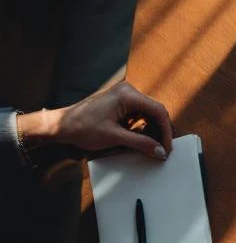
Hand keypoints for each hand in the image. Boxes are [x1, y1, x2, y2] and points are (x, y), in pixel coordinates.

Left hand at [18, 81, 172, 158]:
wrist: (62, 125)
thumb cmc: (83, 128)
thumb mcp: (115, 137)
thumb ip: (141, 143)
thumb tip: (160, 151)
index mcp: (127, 95)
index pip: (158, 111)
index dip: (166, 131)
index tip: (167, 148)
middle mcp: (128, 91)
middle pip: (156, 111)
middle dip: (161, 131)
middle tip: (163, 149)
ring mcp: (125, 96)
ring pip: (150, 113)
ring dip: (154, 130)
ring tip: (153, 146)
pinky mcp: (121, 103)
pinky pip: (141, 114)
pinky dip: (145, 127)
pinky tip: (144, 139)